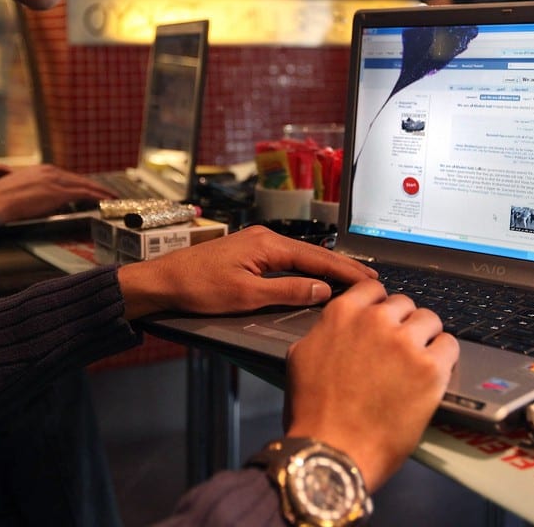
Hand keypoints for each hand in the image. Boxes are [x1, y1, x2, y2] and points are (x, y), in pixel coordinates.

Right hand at [0, 163, 114, 222]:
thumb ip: (33, 193)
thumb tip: (41, 202)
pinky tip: (104, 201)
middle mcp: (49, 171)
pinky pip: (83, 193)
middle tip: (107, 193)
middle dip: (94, 186)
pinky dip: (96, 196)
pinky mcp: (58, 191)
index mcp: (40, 170)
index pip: (66, 177)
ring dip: (100, 191)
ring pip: (84, 185)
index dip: (80, 184)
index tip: (90, 189)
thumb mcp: (18, 191)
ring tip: (111, 197)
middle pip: (78, 179)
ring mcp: (54, 180)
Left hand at [115, 225, 377, 319]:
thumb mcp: (246, 296)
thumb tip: (323, 290)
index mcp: (268, 244)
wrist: (163, 281)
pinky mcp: (248, 252)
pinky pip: (287, 259)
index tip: (370, 280)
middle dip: (342, 266)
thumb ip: (287, 291)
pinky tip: (315, 277)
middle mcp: (265, 237)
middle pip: (313, 253)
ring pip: (301, 256)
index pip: (317, 257)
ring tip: (351, 279)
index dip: (345, 270)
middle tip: (371, 280)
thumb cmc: (199, 289)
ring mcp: (256, 243)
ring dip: (325, 268)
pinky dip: (306, 268)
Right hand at [283, 281, 457, 492]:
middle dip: (403, 323)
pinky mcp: (430, 368)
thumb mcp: (300, 358)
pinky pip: (450, 345)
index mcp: (342, 314)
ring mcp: (405, 342)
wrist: (332, 451)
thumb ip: (323, 333)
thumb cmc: (312, 414)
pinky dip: (444, 356)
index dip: (380, 306)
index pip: (372, 289)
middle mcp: (375, 320)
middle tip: (399, 348)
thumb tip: (335, 329)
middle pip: (404, 304)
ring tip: (419, 360)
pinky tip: (434, 371)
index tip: (384, 320)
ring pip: (430, 319)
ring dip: (425, 337)